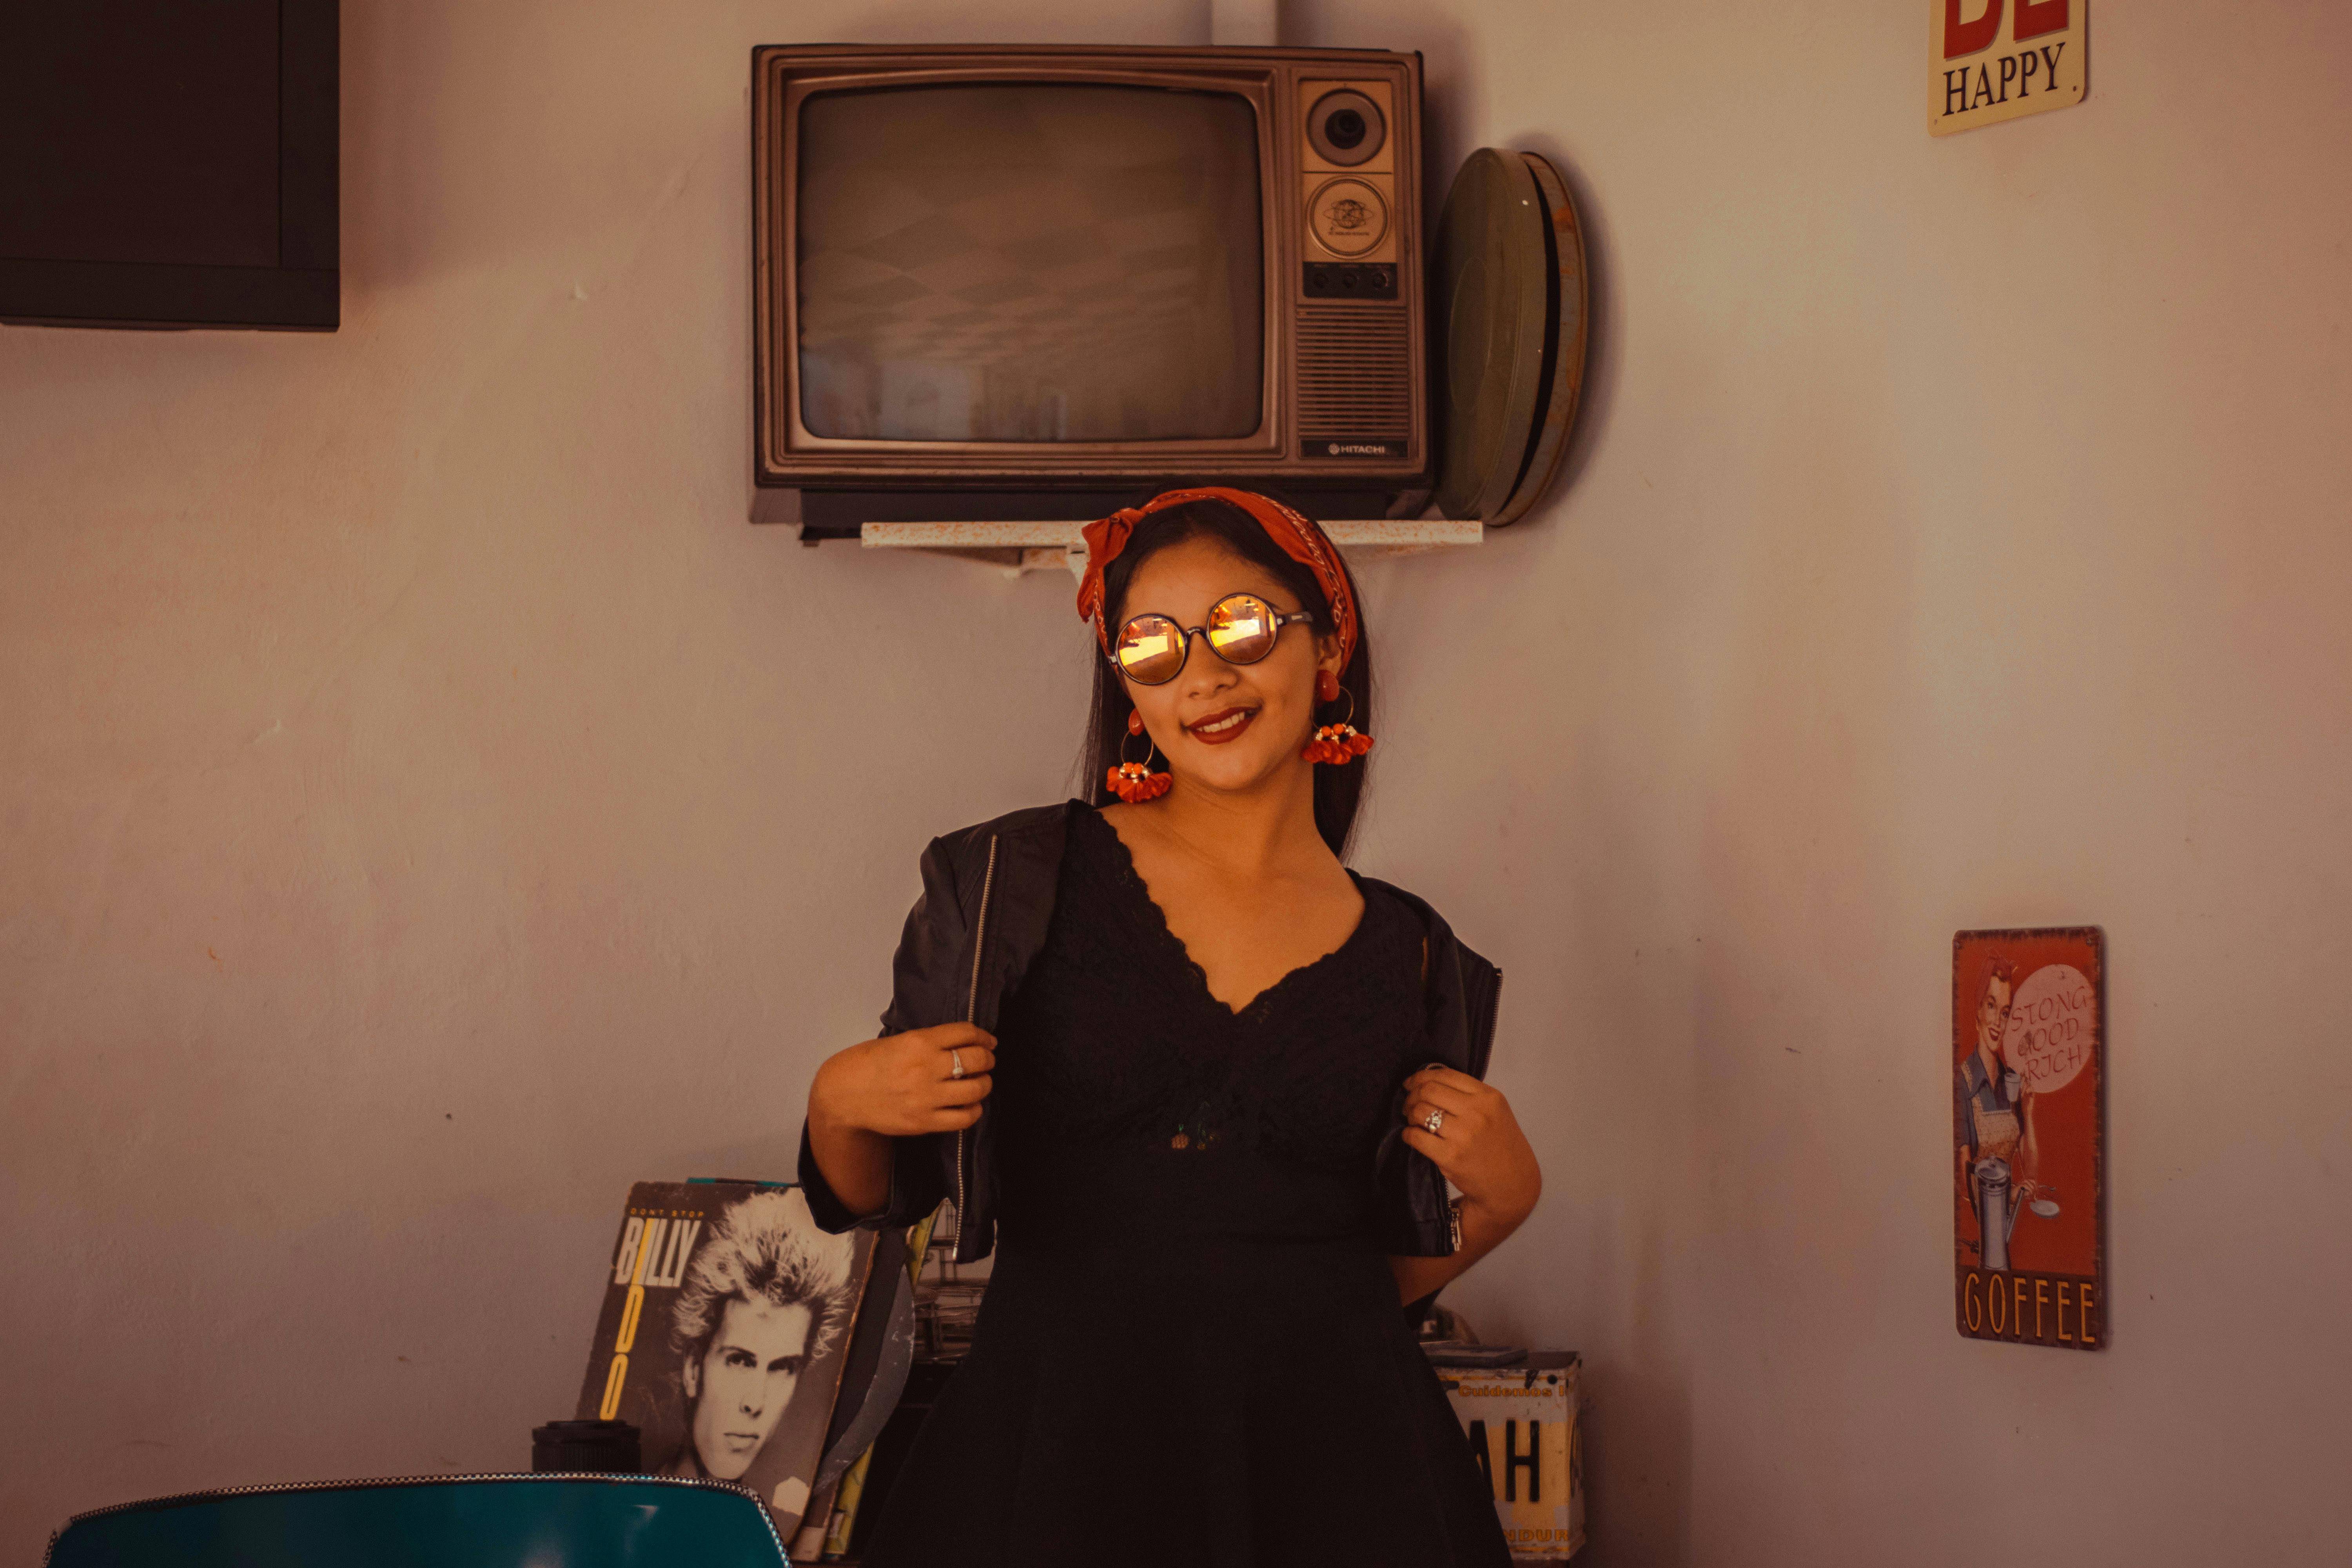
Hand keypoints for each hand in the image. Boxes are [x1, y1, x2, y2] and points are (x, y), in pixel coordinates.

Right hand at [810, 1023, 995, 1138]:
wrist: (843, 1096)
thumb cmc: (868, 1064)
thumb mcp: (897, 1041)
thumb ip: (929, 1041)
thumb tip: (964, 1042)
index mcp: (918, 1041)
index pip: (966, 1033)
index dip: (984, 1037)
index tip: (989, 1041)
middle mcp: (925, 1068)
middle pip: (977, 1059)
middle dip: (988, 1059)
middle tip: (986, 1061)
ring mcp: (926, 1097)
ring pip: (976, 1089)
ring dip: (984, 1084)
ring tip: (979, 1082)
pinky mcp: (924, 1122)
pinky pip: (964, 1118)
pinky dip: (974, 1110)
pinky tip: (970, 1105)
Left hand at [1401, 1065, 1541, 1229]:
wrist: (1512, 1184)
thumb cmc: (1500, 1146)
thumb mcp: (1495, 1111)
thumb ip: (1468, 1095)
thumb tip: (1429, 1082)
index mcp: (1489, 1097)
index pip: (1445, 1074)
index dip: (1421, 1076)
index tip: (1412, 1083)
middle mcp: (1477, 1112)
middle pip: (1429, 1090)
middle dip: (1412, 1095)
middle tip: (1409, 1104)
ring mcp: (1464, 1135)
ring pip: (1420, 1111)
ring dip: (1410, 1114)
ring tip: (1413, 1121)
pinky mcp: (1450, 1156)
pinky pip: (1416, 1136)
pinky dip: (1408, 1134)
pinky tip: (1412, 1137)